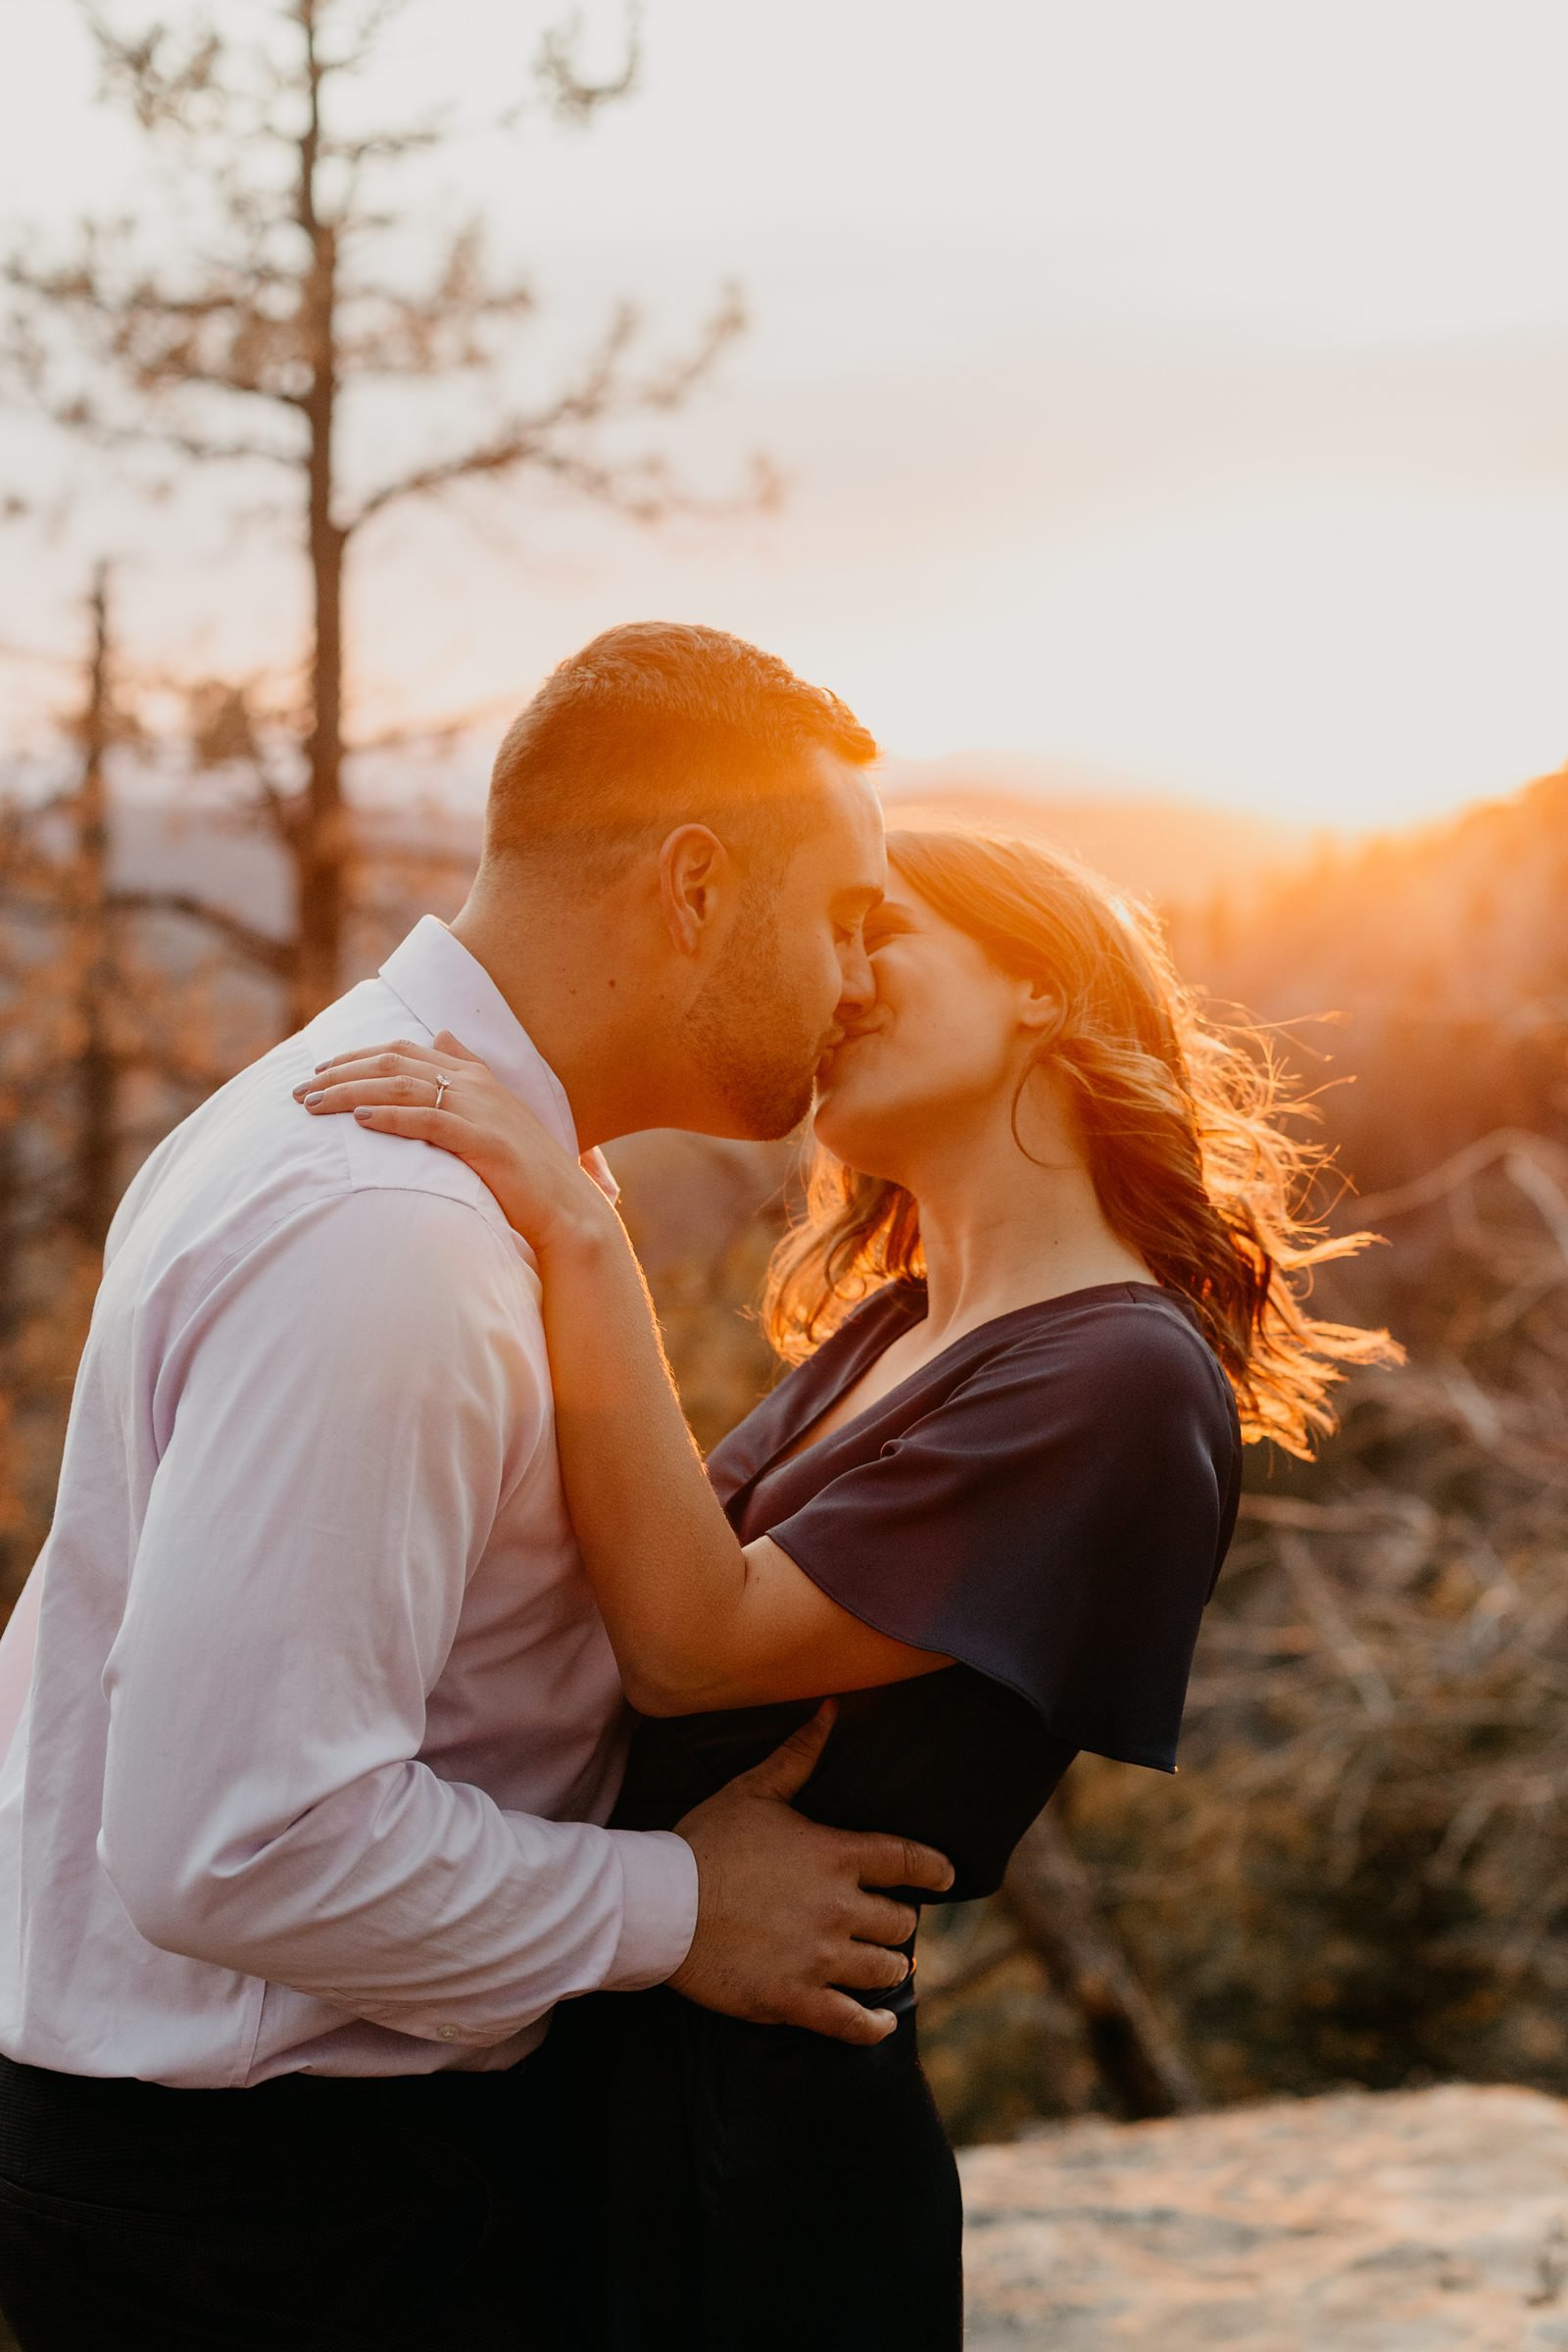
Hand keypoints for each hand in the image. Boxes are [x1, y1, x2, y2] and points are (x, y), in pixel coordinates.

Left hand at [296, 1031, 613, 1254]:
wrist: (568, 1210)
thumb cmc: (527, 1170)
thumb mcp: (497, 1111)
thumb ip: (468, 1070)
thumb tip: (441, 1035)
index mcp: (476, 1075)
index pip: (402, 1051)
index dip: (355, 1056)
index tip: (318, 1071)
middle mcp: (476, 1085)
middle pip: (393, 1063)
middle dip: (340, 1073)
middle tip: (299, 1091)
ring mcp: (481, 1111)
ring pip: (402, 1087)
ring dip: (351, 1092)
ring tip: (314, 1104)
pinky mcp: (484, 1142)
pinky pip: (428, 1121)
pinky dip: (392, 1116)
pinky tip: (361, 1120)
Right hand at [668, 1703, 954, 2047]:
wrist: (661, 1904)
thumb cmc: (706, 1841)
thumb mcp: (754, 1790)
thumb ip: (800, 1753)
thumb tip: (831, 1708)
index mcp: (835, 1856)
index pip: (907, 1860)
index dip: (934, 1869)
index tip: (946, 1876)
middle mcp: (838, 1908)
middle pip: (901, 1922)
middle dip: (899, 1921)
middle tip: (887, 1922)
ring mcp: (819, 1957)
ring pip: (885, 1969)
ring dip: (889, 1966)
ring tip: (885, 1964)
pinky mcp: (794, 1999)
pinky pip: (851, 2023)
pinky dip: (872, 2026)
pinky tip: (879, 2022)